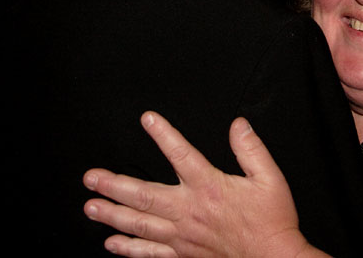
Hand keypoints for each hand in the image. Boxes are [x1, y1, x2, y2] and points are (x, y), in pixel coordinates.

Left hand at [83, 111, 326, 256]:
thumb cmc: (272, 220)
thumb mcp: (270, 178)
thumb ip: (251, 149)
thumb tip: (238, 125)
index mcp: (209, 187)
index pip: (180, 154)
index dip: (163, 134)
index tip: (147, 119)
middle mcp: (190, 211)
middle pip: (144, 195)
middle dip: (114, 185)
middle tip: (91, 178)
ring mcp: (183, 235)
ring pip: (140, 224)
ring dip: (112, 214)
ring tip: (91, 207)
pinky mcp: (184, 253)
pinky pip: (150, 252)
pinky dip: (129, 248)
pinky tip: (112, 243)